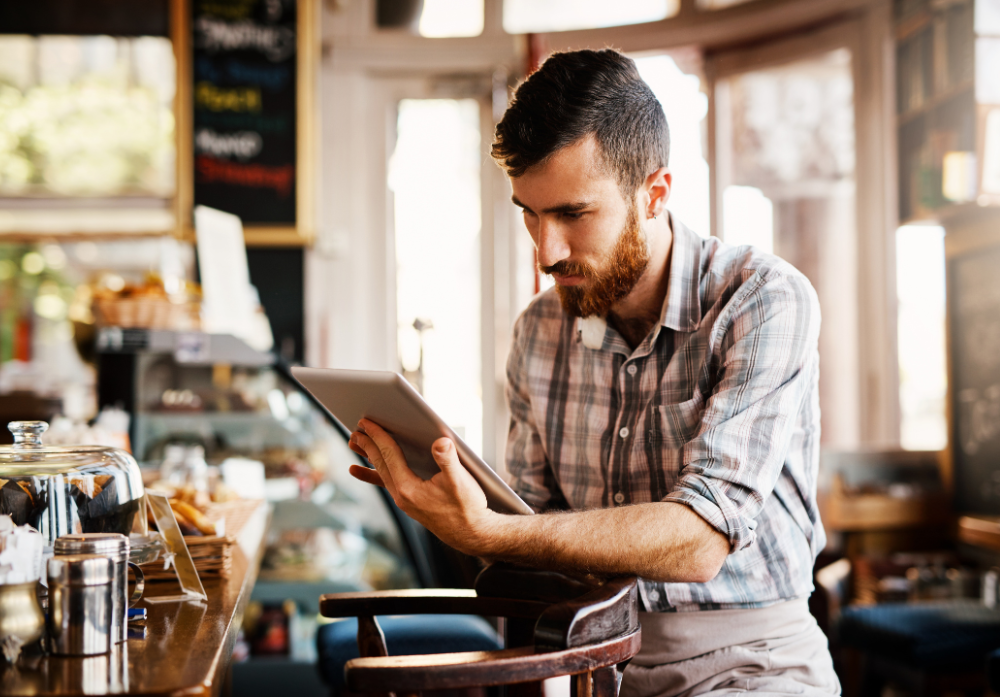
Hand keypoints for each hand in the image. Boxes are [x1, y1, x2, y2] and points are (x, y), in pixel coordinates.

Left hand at [347, 418, 496, 555]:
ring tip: (354, 443)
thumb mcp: (460, 481)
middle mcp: (401, 495)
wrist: (471, 533)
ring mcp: (404, 500)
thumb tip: (440, 441)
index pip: (389, 456)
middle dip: (368, 444)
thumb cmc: (467, 508)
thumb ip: (448, 460)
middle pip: (380, 463)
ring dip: (367, 456)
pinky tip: (359, 470)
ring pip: (380, 472)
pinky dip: (370, 474)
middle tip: (357, 427)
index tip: (367, 422)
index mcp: (409, 489)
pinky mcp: (409, 502)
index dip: (378, 436)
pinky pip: (385, 483)